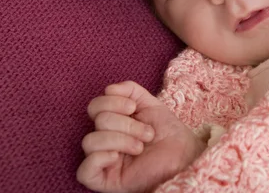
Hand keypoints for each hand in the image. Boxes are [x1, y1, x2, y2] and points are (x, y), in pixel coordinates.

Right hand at [77, 81, 205, 192]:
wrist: (184, 157)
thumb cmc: (168, 134)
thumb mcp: (151, 105)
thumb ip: (131, 91)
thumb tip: (109, 88)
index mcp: (113, 123)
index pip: (95, 107)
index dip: (113, 102)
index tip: (133, 107)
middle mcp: (105, 140)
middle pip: (98, 121)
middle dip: (127, 124)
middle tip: (147, 133)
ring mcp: (103, 161)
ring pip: (90, 142)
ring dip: (120, 140)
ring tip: (140, 147)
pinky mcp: (104, 181)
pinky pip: (84, 170)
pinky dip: (100, 158)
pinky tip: (117, 157)